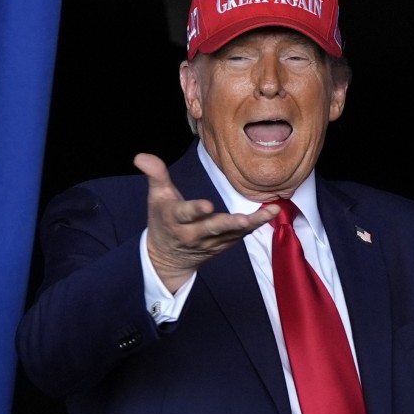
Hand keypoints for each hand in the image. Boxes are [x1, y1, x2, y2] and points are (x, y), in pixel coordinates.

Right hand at [134, 153, 277, 291]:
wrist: (168, 257)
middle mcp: (193, 234)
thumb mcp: (156, 198)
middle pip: (213, 229)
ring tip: (272, 211)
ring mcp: (210, 243)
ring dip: (252, 224)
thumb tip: (141, 155)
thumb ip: (155, 175)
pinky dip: (255, 226)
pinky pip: (240, 236)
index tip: (207, 205)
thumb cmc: (163, 221)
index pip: (185, 214)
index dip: (196, 210)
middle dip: (229, 224)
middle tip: (244, 219)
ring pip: (232, 234)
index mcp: (175, 220)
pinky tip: (271, 213)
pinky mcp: (222, 246)